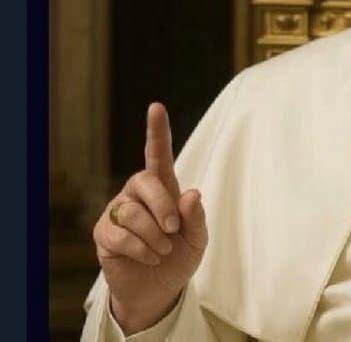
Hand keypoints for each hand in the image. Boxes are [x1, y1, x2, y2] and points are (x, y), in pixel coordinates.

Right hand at [93, 103, 207, 334]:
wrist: (159, 291)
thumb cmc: (179, 256)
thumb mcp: (197, 238)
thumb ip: (196, 217)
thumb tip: (191, 194)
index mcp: (164, 187)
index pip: (158, 154)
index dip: (156, 131)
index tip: (156, 107)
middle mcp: (138, 193)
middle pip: (145, 180)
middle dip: (162, 205)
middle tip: (173, 229)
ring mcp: (118, 212)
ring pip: (132, 212)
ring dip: (153, 235)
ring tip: (163, 251)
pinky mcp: (104, 233)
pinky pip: (119, 235)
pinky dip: (140, 249)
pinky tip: (149, 258)